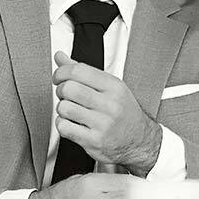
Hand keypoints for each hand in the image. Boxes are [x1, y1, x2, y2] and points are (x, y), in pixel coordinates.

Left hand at [52, 51, 161, 175]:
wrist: (140, 141)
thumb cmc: (124, 113)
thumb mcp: (110, 88)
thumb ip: (84, 72)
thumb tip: (60, 57)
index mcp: (114, 87)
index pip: (79, 70)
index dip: (61, 72)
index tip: (58, 77)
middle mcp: (110, 105)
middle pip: (69, 88)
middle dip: (60, 90)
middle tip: (64, 95)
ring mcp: (102, 124)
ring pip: (65, 108)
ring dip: (61, 109)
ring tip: (70, 111)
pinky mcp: (94, 141)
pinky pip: (64, 128)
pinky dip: (62, 124)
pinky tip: (71, 124)